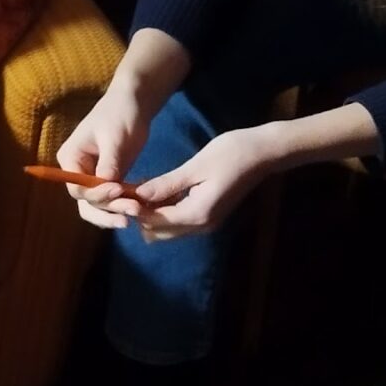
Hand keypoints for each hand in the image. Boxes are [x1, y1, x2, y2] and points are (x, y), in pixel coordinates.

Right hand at [57, 86, 149, 227]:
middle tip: (132, 211)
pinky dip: (125, 205)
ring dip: (116, 212)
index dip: (97, 194)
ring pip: (99, 207)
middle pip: (86, 203)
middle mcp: (76, 172)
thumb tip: (106, 187)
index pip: (77, 188)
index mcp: (70, 159)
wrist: (134, 104)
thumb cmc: (120, 114)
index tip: (118, 190)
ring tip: (138, 213)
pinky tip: (142, 205)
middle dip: (108, 209)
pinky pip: (113, 201)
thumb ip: (109, 163)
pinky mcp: (109, 181)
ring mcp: (92, 178)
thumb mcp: (114, 138)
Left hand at [127, 125, 280, 240]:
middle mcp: (201, 226)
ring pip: (168, 229)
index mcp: (197, 214)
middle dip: (141, 214)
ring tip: (141, 187)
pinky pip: (179, 220)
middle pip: (158, 232)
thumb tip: (138, 196)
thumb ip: (167, 184)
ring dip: (152, 213)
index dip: (135, 209)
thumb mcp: (196, 167)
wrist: (264, 153)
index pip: (154, 221)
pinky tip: (158, 189)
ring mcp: (206, 223)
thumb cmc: (231, 154)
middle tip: (129, 189)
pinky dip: (165, 210)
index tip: (121, 191)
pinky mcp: (209, 215)